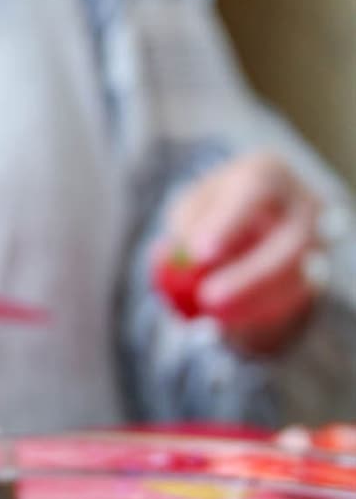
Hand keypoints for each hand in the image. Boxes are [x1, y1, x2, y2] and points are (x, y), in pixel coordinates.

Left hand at [157, 152, 322, 350]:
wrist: (250, 216)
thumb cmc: (213, 208)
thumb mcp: (190, 206)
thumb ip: (187, 228)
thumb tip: (181, 258)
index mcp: (270, 174)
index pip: (257, 191)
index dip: (229, 223)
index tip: (198, 253)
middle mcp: (304, 206)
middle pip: (290, 243)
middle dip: (249, 276)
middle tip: (207, 298)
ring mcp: (317, 243)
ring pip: (299, 280)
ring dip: (254, 303)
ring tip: (211, 317)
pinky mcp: (315, 277)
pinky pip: (294, 304)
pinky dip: (261, 317)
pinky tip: (227, 325)